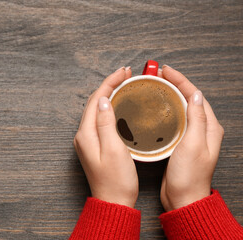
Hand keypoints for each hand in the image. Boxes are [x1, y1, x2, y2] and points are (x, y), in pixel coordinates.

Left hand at [74, 67, 138, 207]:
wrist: (113, 202)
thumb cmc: (116, 180)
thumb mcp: (113, 149)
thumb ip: (106, 123)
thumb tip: (103, 100)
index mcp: (86, 134)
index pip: (95, 99)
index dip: (109, 82)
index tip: (124, 72)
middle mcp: (83, 135)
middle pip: (94, 102)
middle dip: (109, 85)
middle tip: (126, 74)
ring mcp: (88, 141)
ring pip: (96, 110)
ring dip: (108, 94)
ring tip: (123, 84)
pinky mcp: (94, 146)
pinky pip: (100, 119)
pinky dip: (109, 107)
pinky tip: (118, 105)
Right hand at [159, 65, 224, 210]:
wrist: (182, 197)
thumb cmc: (189, 176)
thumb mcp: (194, 144)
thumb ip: (197, 119)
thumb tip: (195, 95)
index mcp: (210, 127)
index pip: (196, 96)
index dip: (181, 80)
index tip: (166, 71)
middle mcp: (202, 130)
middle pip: (189, 99)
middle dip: (175, 84)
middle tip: (159, 75)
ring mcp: (191, 136)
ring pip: (181, 108)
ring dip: (170, 95)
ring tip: (156, 86)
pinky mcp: (180, 143)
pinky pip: (174, 120)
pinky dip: (165, 110)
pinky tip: (155, 109)